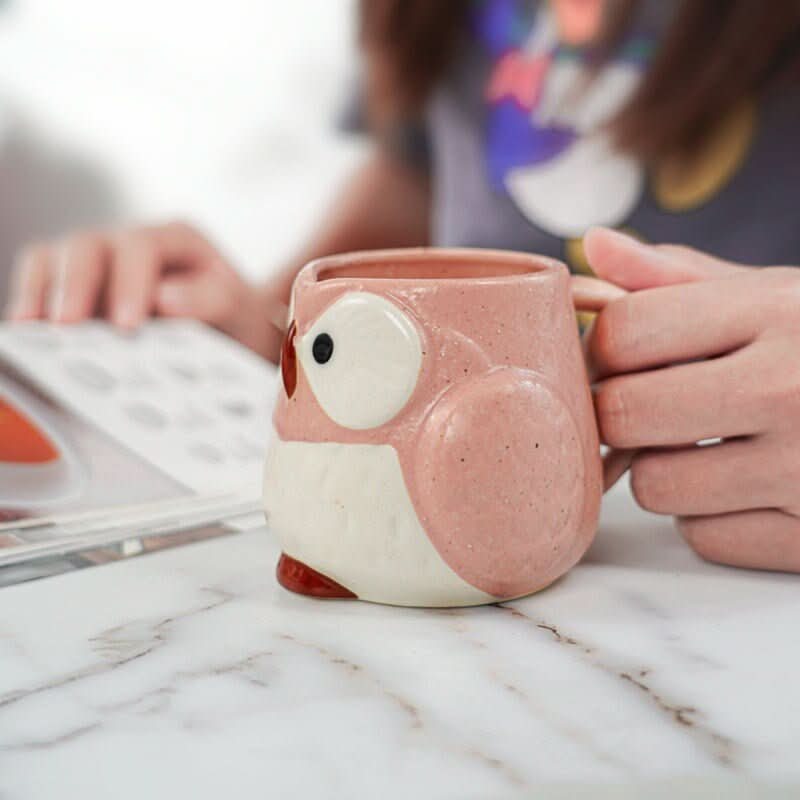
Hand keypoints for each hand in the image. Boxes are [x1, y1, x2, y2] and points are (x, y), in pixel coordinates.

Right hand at [5, 221, 285, 359]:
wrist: (230, 330)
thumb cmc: (233, 315)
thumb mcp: (238, 308)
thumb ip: (210, 299)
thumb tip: (164, 298)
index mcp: (174, 239)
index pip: (141, 248)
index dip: (129, 283)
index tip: (127, 324)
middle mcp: (128, 243)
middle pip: (86, 246)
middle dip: (74, 286)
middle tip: (65, 327)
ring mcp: (98, 264)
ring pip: (52, 259)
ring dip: (39, 293)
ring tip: (30, 331)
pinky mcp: (76, 289)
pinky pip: (41, 288)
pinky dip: (32, 307)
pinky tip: (28, 339)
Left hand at [584, 227, 799, 573]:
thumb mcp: (781, 295)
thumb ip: (681, 277)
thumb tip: (592, 245)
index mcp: (780, 311)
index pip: (623, 332)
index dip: (602, 351)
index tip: (617, 362)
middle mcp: (794, 387)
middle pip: (622, 414)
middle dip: (623, 414)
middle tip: (653, 409)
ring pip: (655, 486)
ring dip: (667, 472)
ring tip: (711, 448)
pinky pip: (705, 538)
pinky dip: (713, 519)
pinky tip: (750, 489)